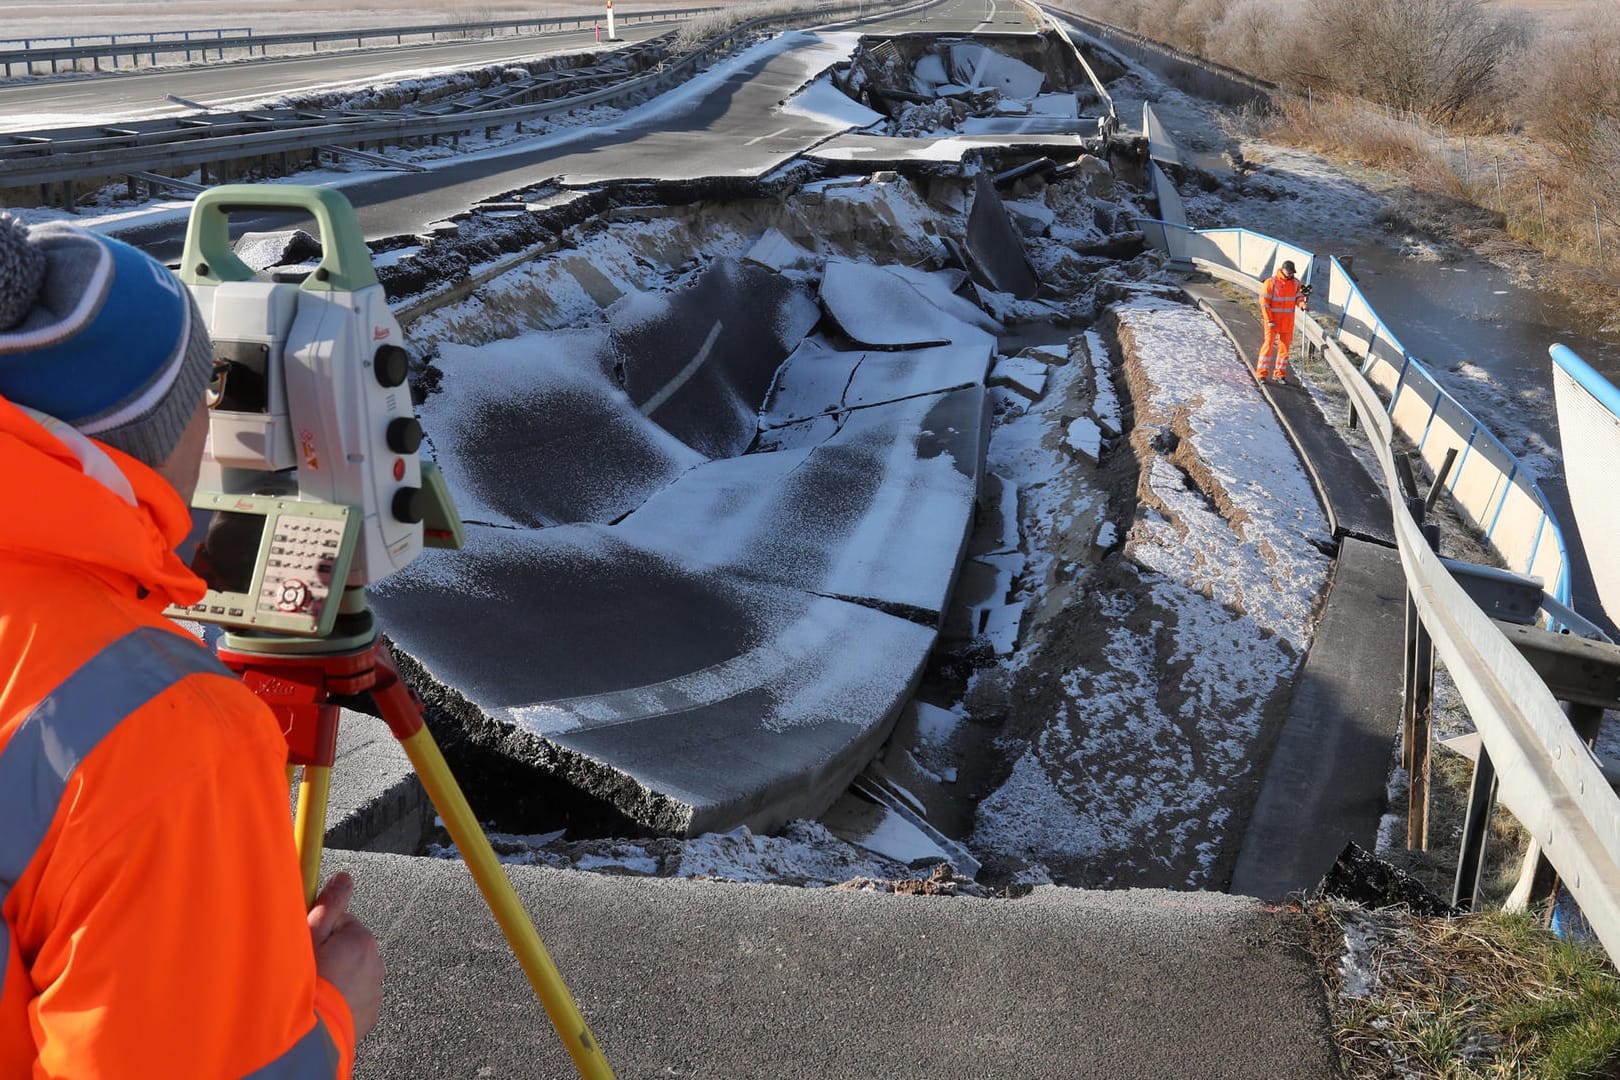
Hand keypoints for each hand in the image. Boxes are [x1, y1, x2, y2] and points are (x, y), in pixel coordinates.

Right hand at [308, 872, 384, 1039]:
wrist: (310, 1036)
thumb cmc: (306, 982)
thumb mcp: (310, 936)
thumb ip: (329, 903)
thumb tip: (344, 877)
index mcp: (362, 941)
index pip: (341, 922)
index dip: (320, 931)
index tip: (307, 943)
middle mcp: (376, 964)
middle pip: (348, 948)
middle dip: (330, 954)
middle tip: (307, 969)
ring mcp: (375, 991)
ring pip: (352, 973)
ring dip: (337, 977)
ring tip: (314, 990)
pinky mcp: (369, 1014)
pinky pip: (355, 997)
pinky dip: (341, 998)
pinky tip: (323, 1005)